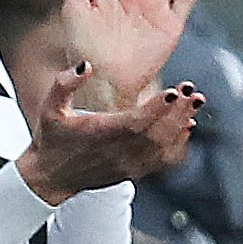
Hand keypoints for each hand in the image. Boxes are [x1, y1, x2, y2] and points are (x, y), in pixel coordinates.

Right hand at [16, 66, 202, 205]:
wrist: (51, 178)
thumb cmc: (51, 140)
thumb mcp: (48, 109)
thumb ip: (64, 84)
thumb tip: (86, 65)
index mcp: (97, 135)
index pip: (134, 123)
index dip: (156, 109)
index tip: (173, 93)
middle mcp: (116, 152)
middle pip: (156, 133)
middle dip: (178, 112)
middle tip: (192, 92)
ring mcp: (127, 164)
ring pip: (164, 146)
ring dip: (181, 124)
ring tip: (194, 104)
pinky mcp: (134, 172)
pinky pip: (163, 159)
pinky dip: (178, 142)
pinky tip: (185, 126)